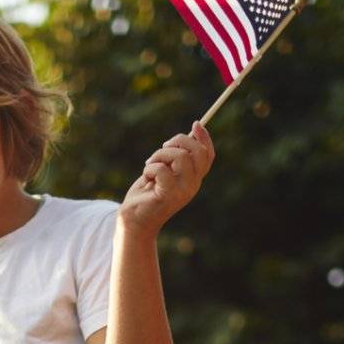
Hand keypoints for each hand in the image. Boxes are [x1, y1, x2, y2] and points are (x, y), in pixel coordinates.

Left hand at [118, 123, 215, 237]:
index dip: (204, 138)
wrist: (135, 220)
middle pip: (198, 152)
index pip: (208, 155)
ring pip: (180, 157)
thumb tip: (190, 134)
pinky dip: (150, 168)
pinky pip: (162, 169)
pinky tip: (147, 178)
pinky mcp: (168, 195)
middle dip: (179, 141)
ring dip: (160, 155)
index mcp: (194, 178)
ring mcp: (182, 191)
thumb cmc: (147, 193)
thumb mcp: (164, 171)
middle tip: (163, 147)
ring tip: (150, 165)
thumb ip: (175, 157)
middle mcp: (192, 185)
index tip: (196, 124)